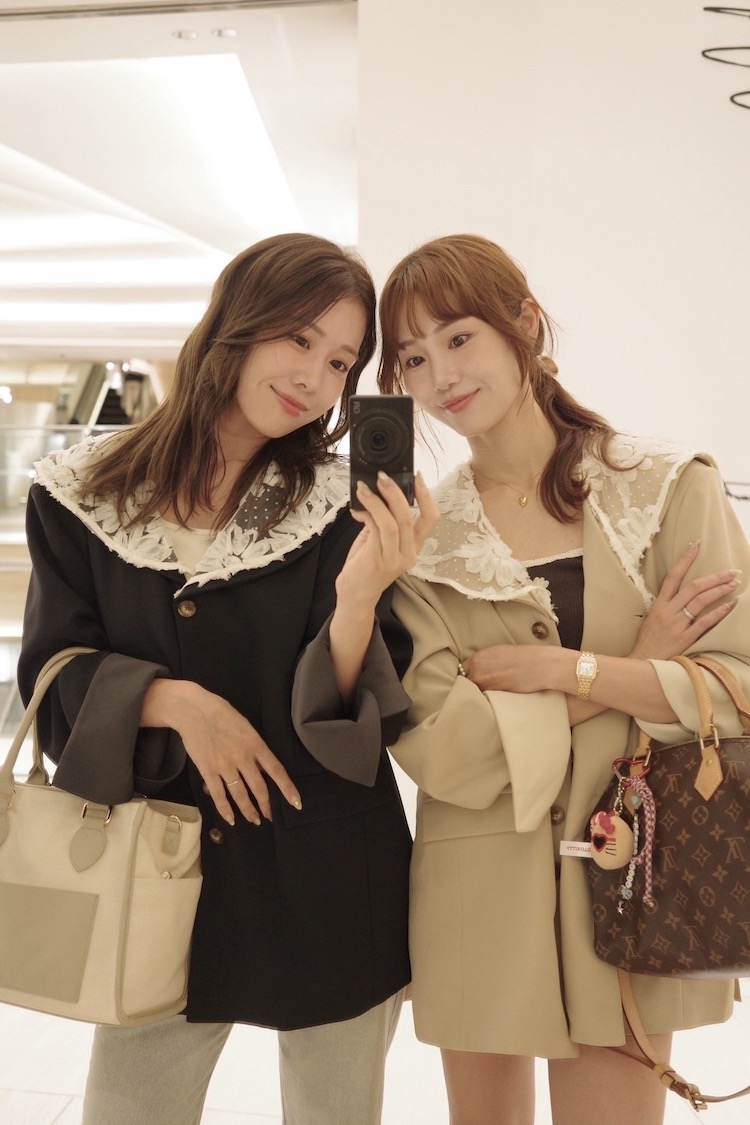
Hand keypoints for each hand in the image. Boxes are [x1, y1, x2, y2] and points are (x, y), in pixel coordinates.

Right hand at [144, 680, 300, 825]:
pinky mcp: (208, 771)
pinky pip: (218, 795)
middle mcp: (243, 758)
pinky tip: (230, 819)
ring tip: (254, 820)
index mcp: (256, 744)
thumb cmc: (221, 714)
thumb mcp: (246, 726)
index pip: (276, 771)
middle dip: (266, 806)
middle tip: (269, 816)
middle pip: (259, 788)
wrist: (194, 710)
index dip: (287, 789)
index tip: (296, 803)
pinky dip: (225, 809)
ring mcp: (225, 766)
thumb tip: (262, 767)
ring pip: (240, 795)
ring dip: (248, 810)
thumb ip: (255, 748)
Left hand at [338, 471, 437, 608]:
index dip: (426, 496)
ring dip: (377, 502)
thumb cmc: (367, 565)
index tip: (417, 477)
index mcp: (415, 546)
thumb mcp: (381, 541)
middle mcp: (409, 553)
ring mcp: (394, 558)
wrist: (356, 595)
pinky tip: (358, 509)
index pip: (431, 519)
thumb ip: (384, 521)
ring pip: (392, 523)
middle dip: (396, 493)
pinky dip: (367, 514)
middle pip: (409, 518)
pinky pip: (375, 530)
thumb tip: (378, 494)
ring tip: (363, 488)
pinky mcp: (378, 560)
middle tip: (382, 477)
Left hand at [460, 644, 553, 692]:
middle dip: (469, 687)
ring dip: (476, 696)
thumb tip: (475, 669)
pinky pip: (484, 701)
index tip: (470, 681)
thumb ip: (483, 660)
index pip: (462, 671)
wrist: (539, 666)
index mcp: (477, 659)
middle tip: (475, 691)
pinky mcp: (494, 697)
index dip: (467, 676)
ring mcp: (485, 686)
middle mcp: (477, 672)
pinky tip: (491, 701)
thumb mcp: (498, 652)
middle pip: (465, 684)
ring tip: (482, 698)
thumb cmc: (522, 656)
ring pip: (473, 694)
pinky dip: (486, 702)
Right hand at [629, 542, 740, 659]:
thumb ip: (665, 606)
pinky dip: (718, 613)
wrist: (642, 662)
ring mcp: (677, 624)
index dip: (685, 560)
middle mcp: (668, 611)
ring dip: (720, 590)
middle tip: (733, 571)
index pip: (673, 576)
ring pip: (701, 601)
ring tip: (734, 584)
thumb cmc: (647, 642)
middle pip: (694, 587)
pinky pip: (704, 622)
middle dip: (715, 577)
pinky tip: (730, 605)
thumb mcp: (651, 618)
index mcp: (659, 604)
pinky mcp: (685, 638)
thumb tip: (680, 595)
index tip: (696, 546)